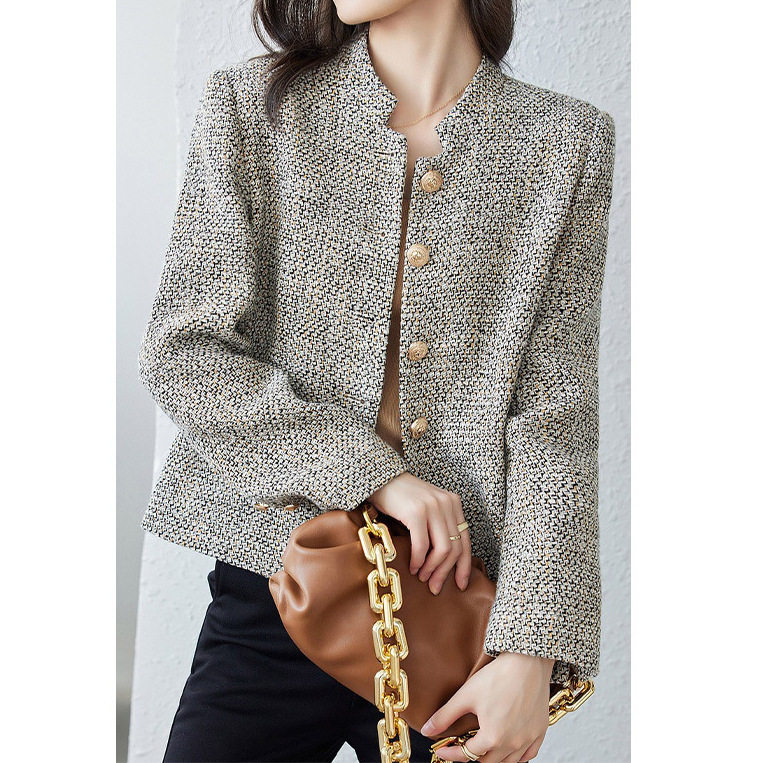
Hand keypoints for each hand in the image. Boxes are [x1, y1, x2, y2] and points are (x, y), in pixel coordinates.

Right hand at [367, 471, 471, 593]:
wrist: (379, 478)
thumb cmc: (401, 498)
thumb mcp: (427, 508)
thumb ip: (438, 527)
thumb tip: (445, 563)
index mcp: (453, 503)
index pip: (465, 540)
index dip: (464, 566)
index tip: (460, 585)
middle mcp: (447, 503)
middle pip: (455, 548)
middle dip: (445, 572)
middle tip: (435, 587)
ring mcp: (432, 506)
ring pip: (442, 549)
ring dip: (432, 569)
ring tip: (422, 577)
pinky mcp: (416, 512)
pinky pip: (422, 545)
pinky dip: (418, 560)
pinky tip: (413, 567)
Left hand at [420, 652, 554, 762]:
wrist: (528, 662)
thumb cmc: (499, 676)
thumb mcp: (466, 695)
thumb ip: (445, 716)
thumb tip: (427, 730)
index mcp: (492, 737)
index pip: (467, 755)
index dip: (451, 754)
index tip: (442, 751)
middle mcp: (511, 744)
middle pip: (487, 761)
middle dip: (472, 755)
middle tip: (462, 745)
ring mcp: (528, 739)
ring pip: (508, 762)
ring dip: (493, 757)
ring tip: (482, 745)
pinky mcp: (539, 732)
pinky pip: (528, 755)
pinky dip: (516, 756)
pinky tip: (508, 747)